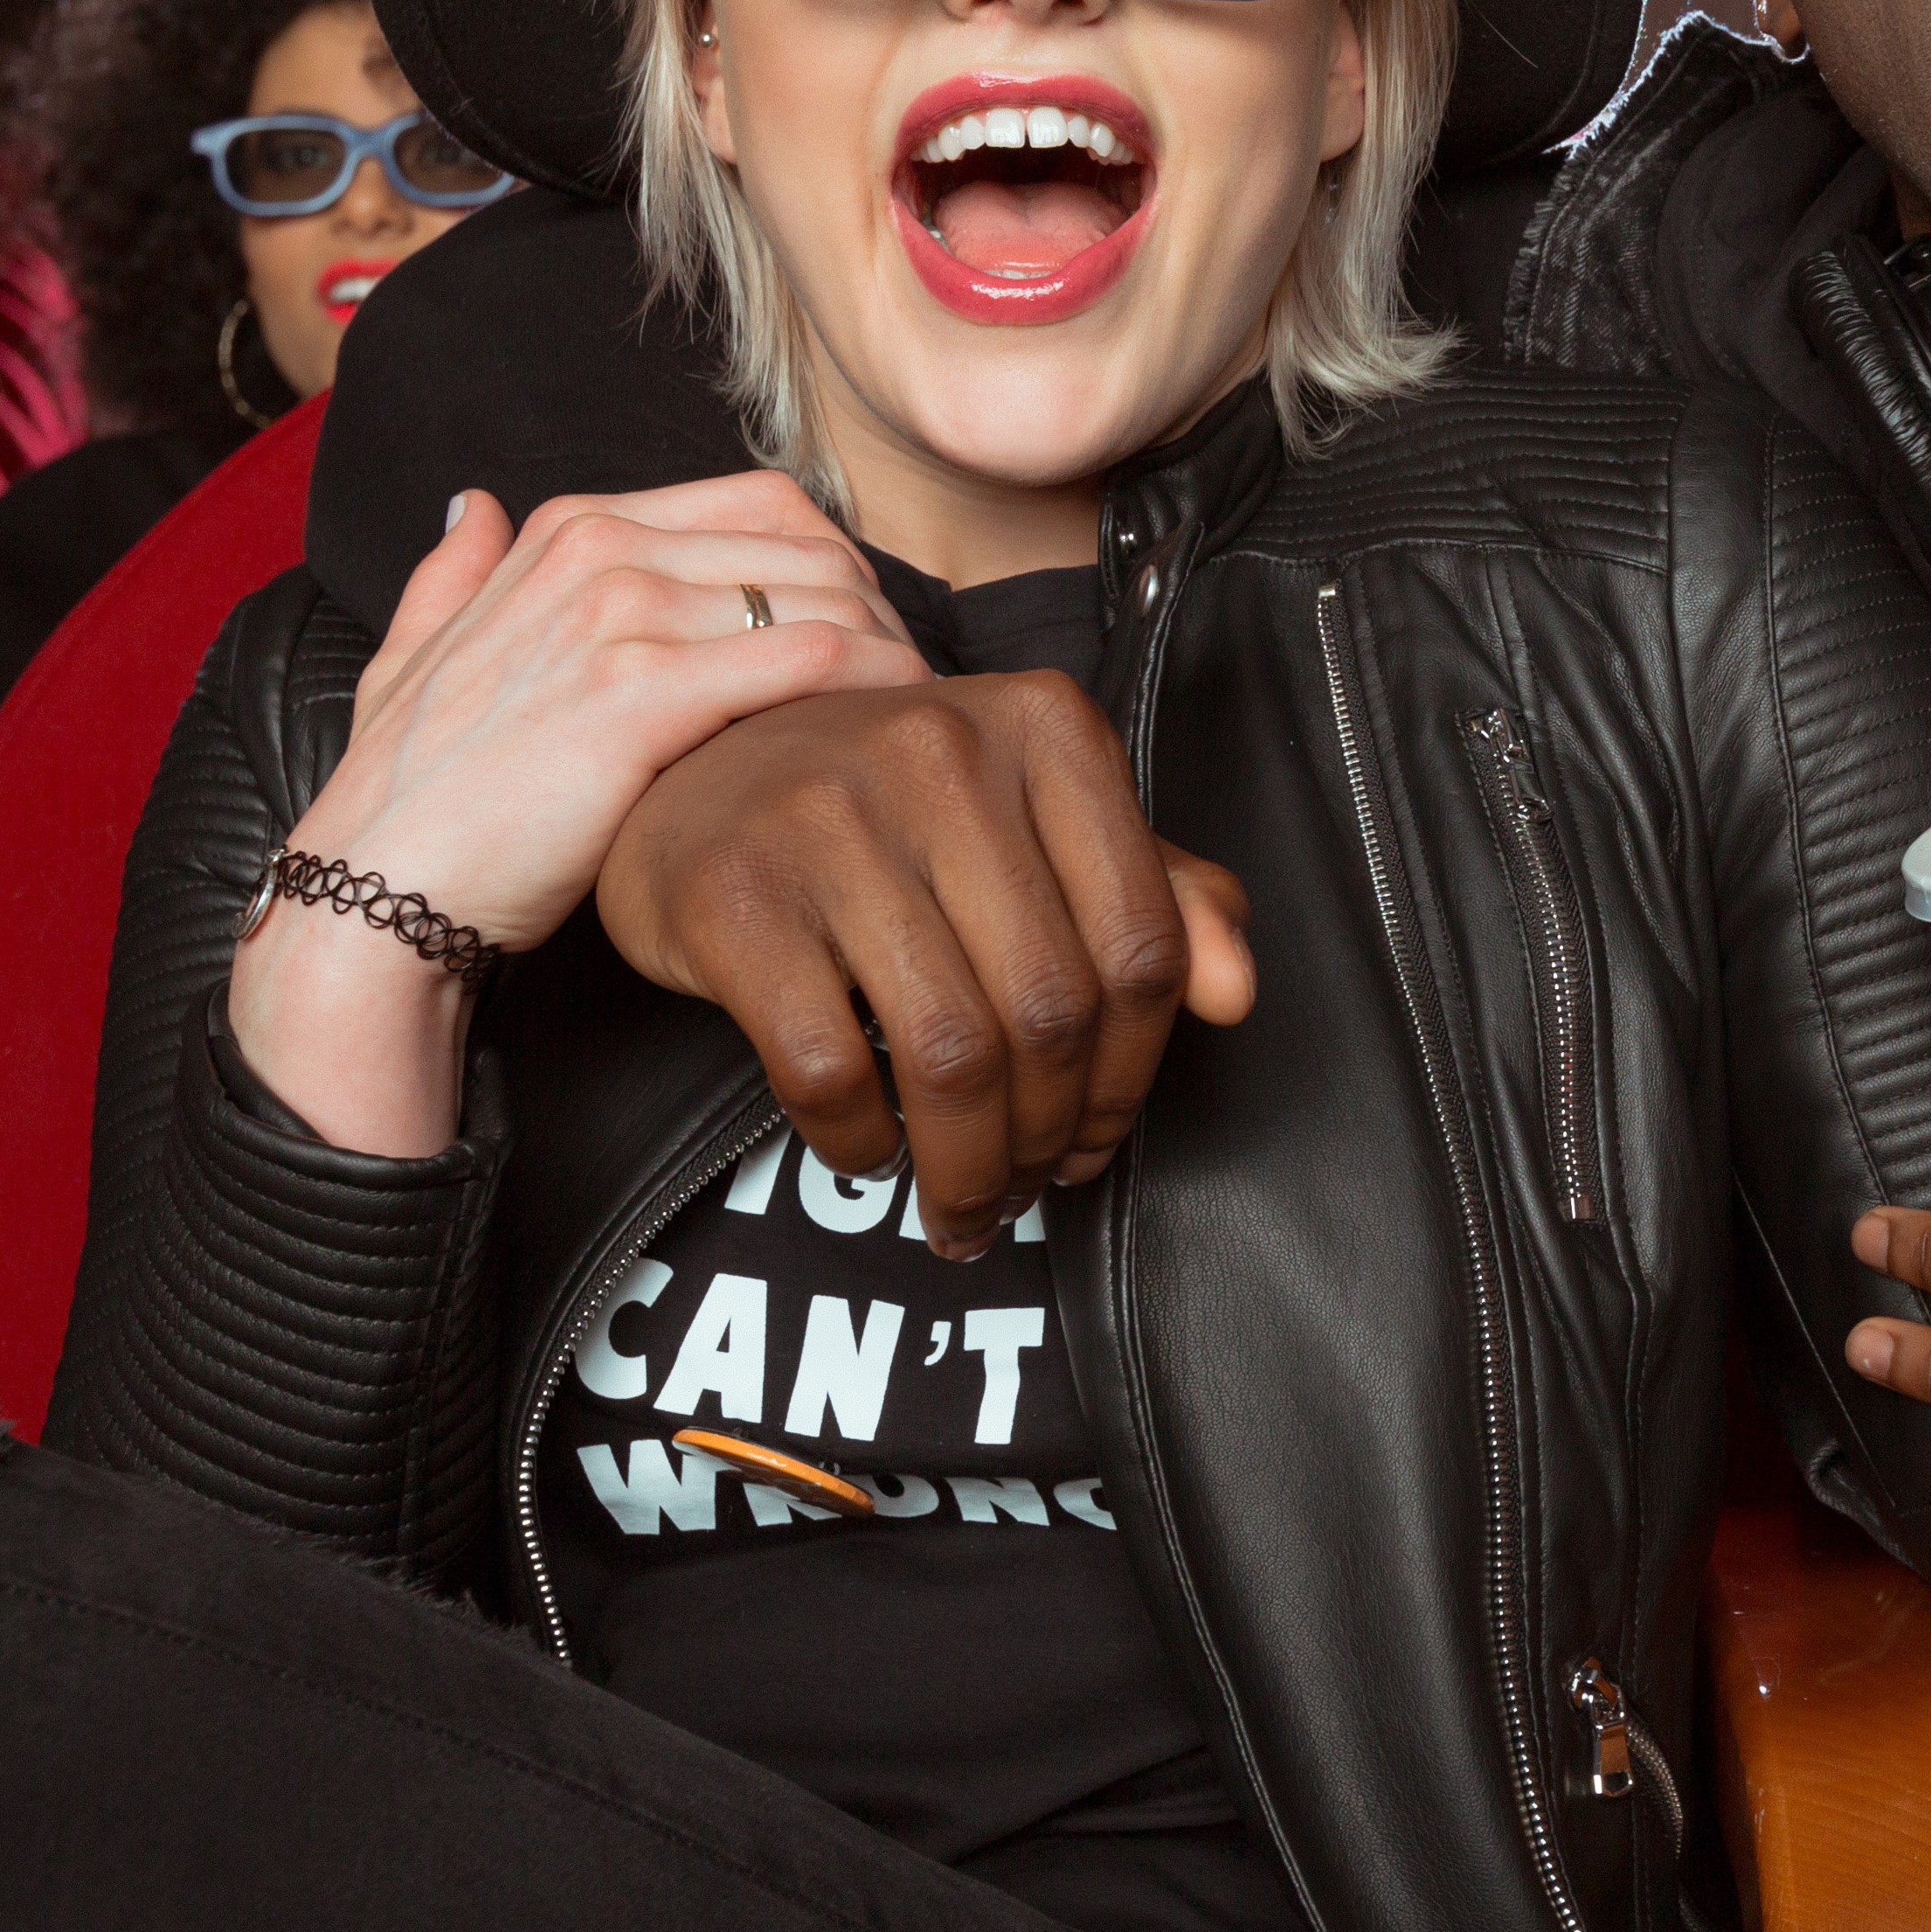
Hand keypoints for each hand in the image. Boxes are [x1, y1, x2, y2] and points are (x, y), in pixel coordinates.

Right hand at [285, 472, 927, 946]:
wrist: (378, 888)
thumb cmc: (413, 795)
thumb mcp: (412, 657)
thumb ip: (455, 575)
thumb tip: (477, 507)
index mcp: (567, 530)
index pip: (763, 504)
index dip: (835, 564)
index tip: (866, 628)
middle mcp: (599, 550)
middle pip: (808, 544)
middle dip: (879, 606)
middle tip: (909, 676)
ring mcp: (619, 613)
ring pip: (823, 596)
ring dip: (890, 650)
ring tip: (913, 711)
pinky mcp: (644, 692)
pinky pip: (812, 659)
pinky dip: (875, 685)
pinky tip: (896, 729)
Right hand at [596, 679, 1255, 1258]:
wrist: (694, 755)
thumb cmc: (894, 805)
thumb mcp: (1036, 818)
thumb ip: (1153, 893)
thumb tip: (1235, 993)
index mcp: (1048, 729)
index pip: (1140, 942)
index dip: (1135, 1072)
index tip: (1101, 1138)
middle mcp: (944, 755)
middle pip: (1050, 1011)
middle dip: (1050, 1135)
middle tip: (1031, 1187)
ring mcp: (828, 819)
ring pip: (949, 1052)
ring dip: (968, 1164)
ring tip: (966, 1202)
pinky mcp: (731, 893)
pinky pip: (827, 1067)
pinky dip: (861, 1140)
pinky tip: (871, 1150)